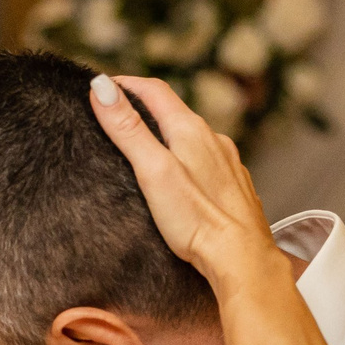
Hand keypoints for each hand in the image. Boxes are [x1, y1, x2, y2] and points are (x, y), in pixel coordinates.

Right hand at [89, 74, 288, 289]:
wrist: (243, 259)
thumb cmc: (197, 220)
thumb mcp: (153, 171)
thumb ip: (128, 130)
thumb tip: (101, 88)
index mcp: (191, 130)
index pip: (154, 90)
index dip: (126, 84)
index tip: (102, 87)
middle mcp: (214, 140)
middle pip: (174, 111)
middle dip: (145, 108)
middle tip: (118, 114)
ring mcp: (228, 164)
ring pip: (193, 138)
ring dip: (168, 135)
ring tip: (146, 148)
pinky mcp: (235, 188)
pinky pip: (208, 162)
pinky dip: (189, 159)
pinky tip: (183, 179)